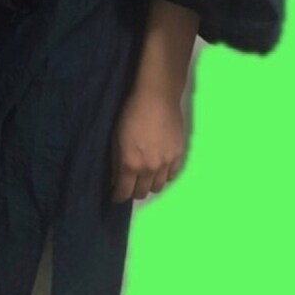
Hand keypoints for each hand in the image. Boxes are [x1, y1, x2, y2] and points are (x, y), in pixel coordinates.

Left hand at [110, 88, 185, 202]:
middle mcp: (149, 168)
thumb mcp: (115, 138)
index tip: (115, 195)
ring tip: (144, 176)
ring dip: (149, 185)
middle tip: (129, 184)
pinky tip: (159, 168)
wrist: (157, 97)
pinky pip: (172, 175)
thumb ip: (115, 162)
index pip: (124, 193)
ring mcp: (166, 163)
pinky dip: (164, 176)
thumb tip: (115, 179)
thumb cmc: (130, 114)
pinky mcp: (178, 155)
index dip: (118, 196)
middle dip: (133, 191)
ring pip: (158, 187)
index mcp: (130, 164)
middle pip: (141, 193)